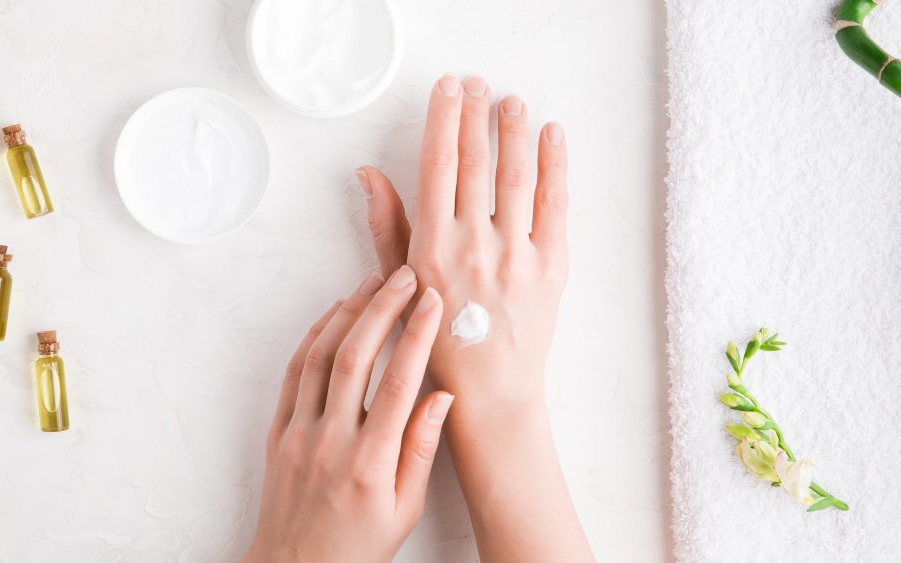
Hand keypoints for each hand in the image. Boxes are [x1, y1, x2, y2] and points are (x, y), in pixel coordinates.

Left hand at [245, 266, 451, 562]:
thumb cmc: (356, 545)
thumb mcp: (404, 509)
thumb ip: (421, 449)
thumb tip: (442, 397)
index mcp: (369, 462)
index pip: (399, 382)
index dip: (418, 335)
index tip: (433, 303)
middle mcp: (330, 440)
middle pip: (356, 355)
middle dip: (383, 307)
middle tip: (404, 276)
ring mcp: (299, 432)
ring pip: (321, 356)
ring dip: (348, 312)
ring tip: (373, 283)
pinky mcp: (278, 431)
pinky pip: (294, 372)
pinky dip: (314, 337)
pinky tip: (334, 316)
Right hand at [356, 75, 591, 561]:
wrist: (489, 392)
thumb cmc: (435, 341)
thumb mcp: (398, 283)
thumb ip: (386, 225)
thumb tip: (369, 173)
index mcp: (433, 246)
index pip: (438, 166)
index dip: (442, 121)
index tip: (446, 89)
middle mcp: (474, 243)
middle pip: (476, 163)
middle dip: (475, 116)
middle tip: (476, 84)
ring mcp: (517, 254)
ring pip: (517, 176)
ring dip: (514, 132)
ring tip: (512, 102)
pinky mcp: (552, 266)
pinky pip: (556, 206)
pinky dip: (556, 167)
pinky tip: (553, 137)